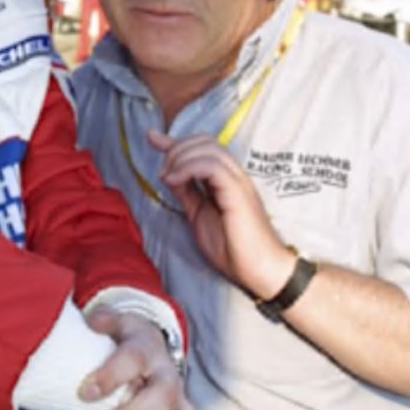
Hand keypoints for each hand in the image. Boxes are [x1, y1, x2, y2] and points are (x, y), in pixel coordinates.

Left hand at [81, 307, 196, 409]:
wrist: (149, 341)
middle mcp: (167, 373)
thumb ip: (103, 321)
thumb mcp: (114, 323)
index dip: (110, 375)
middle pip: (162, 393)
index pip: (131, 359)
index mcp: (146, 349)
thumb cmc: (124, 339)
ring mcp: (179, 397)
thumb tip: (91, 320)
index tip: (85, 392)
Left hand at [151, 131, 294, 300]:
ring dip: (181, 158)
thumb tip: (168, 174)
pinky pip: (213, 167)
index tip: (152, 139)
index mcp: (226, 179)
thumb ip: (186, 192)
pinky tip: (174, 181)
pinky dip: (189, 168)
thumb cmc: (232, 248)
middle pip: (206, 142)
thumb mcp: (198, 214)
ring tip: (167, 178)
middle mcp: (235, 175)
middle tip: (163, 173)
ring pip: (209, 149)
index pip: (204, 147)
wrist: (257, 271)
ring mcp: (238, 182)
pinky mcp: (238, 193)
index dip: (176, 141)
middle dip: (177, 148)